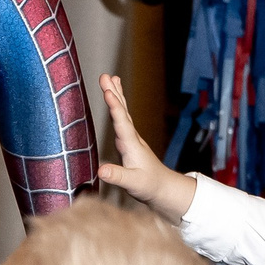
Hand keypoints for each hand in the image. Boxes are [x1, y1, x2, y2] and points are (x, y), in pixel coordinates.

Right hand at [95, 74, 197, 220]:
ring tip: (110, 77)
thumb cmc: (149, 186)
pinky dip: (117, 106)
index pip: (122, 123)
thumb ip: (117, 176)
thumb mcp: (133, 184)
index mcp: (131, 145)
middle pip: (122, 111)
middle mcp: (132, 138)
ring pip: (122, 112)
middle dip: (113, 93)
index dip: (115, 107)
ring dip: (116, 95)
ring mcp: (131, 138)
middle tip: (105, 76)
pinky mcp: (128, 141)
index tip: (107, 91)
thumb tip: (101, 170)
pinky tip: (114, 99)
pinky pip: (121, 118)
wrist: (163, 188)